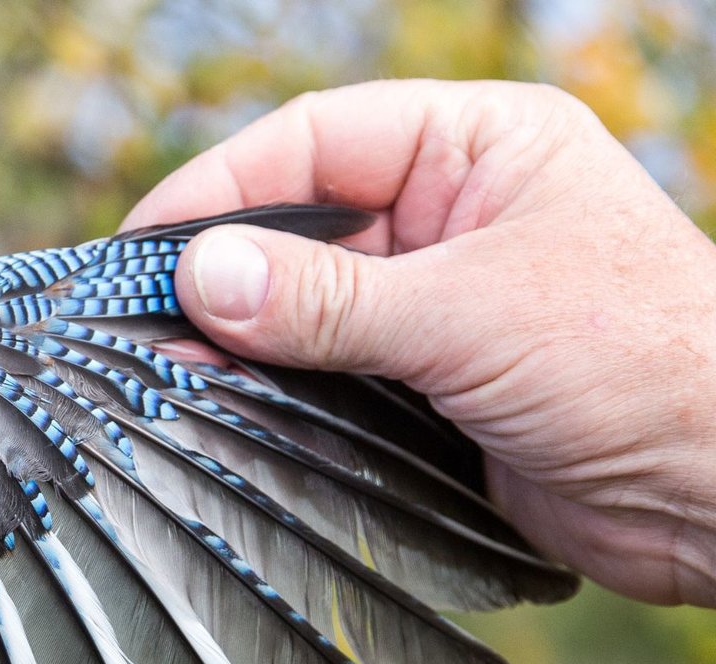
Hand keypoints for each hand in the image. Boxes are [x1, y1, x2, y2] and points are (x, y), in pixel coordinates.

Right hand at [124, 79, 715, 606]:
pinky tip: (224, 405)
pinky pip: (327, 371)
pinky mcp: (427, 382)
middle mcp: (450, 213)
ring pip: (304, 303)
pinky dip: (275, 388)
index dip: (219, 188)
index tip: (140, 244)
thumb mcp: (469, 314)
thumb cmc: (642, 364)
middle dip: (222, 269)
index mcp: (478, 146)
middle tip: (136, 316)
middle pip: (299, 224)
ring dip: (242, 336)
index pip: (314, 143)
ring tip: (165, 366)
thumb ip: (327, 299)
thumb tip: (202, 276)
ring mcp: (437, 300)